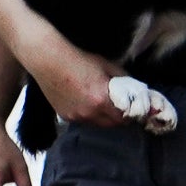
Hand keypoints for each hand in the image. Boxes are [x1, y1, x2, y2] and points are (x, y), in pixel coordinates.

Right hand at [24, 41, 139, 131]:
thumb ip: (124, 79)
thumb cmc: (79, 60)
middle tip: (121, 108)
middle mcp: (89, 113)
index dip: (130, 115)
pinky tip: (86, 103)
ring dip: (104, 118)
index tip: (133, 110)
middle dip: (119, 118)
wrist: (50, 60)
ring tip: (103, 105)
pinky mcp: (65, 116)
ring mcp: (76, 116)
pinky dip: (89, 116)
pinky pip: (84, 121)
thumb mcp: (107, 66)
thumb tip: (136, 88)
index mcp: (102, 101)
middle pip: (112, 125)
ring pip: (98, 124)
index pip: (123, 119)